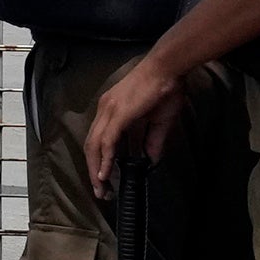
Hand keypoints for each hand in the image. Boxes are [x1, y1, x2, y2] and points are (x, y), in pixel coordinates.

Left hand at [84, 53, 191, 194]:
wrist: (168, 68)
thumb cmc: (165, 89)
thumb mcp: (160, 121)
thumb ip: (153, 141)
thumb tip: (151, 159)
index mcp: (111, 110)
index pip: (99, 140)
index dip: (99, 160)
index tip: (104, 179)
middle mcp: (104, 110)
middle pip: (91, 146)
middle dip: (94, 170)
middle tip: (101, 191)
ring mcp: (109, 111)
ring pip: (95, 145)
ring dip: (96, 169)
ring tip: (101, 188)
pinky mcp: (118, 114)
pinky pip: (107, 141)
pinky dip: (106, 159)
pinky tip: (106, 174)